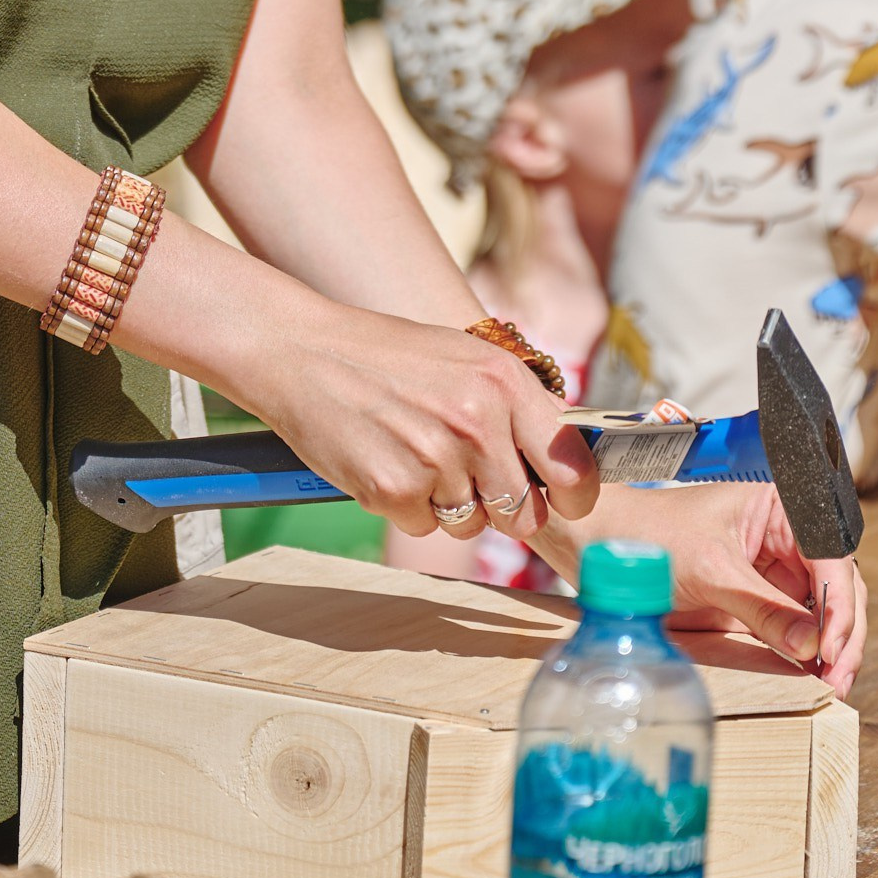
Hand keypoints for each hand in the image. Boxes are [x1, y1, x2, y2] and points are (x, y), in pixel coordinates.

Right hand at [246, 310, 598, 546]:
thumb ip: (515, 405)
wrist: (302, 351)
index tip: (564, 501)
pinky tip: (385, 460)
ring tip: (413, 453)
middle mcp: (477, 420)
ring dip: (447, 504)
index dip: (574, 495)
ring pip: (471, 524)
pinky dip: (406, 506)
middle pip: (523, 513)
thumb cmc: (386, 355)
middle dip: (500, 507)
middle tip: (465, 475)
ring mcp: (435, 457)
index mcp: (504, 382)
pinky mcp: (393, 488)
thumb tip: (566, 459)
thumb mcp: (465, 360)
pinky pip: (423, 526)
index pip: (572, 467)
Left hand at [536, 482, 868, 696]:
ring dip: (831, 649)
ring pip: (822, 614)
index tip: (832, 644)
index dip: (840, 603)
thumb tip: (812, 646)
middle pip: (837, 588)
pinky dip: (806, 654)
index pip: (831, 556)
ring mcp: (772, 574)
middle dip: (843, 632)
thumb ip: (763, 608)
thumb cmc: (648, 536)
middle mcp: (784, 539)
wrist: (600, 547)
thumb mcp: (709, 571)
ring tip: (832, 685)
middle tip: (838, 676)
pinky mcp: (757, 604)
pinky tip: (812, 678)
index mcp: (780, 508)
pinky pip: (794, 631)